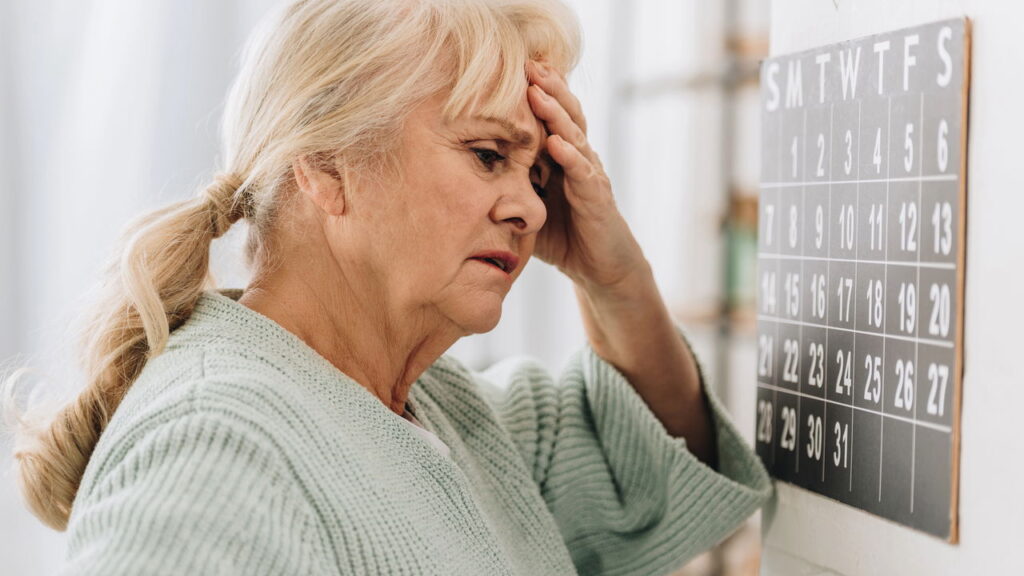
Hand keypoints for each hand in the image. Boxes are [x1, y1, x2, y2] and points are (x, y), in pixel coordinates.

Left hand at [526, 61, 646, 293]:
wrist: (600, 267)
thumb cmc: (563, 235)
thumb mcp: (526, 206)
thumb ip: (504, 186)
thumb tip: (462, 177)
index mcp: (561, 157)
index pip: (549, 116)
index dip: (536, 92)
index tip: (513, 68)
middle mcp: (578, 159)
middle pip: (565, 115)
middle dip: (548, 88)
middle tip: (528, 64)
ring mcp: (590, 176)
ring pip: (575, 136)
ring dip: (557, 114)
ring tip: (539, 92)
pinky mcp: (598, 199)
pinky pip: (584, 174)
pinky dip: (571, 157)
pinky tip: (557, 143)